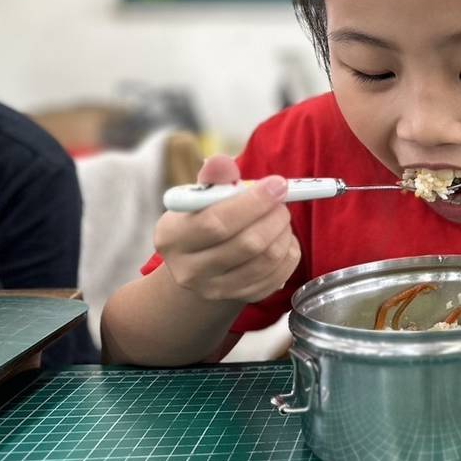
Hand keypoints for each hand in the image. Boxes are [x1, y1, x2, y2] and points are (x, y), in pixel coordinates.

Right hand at [154, 156, 300, 303]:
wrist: (201, 264)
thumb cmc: (203, 220)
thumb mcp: (200, 197)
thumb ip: (213, 179)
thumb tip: (221, 161)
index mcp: (172, 237)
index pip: (216, 222)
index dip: (253, 202)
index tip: (277, 184)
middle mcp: (189, 270)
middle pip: (247, 244)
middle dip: (274, 217)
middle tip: (282, 200)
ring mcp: (216, 290)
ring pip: (267, 260)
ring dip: (284, 233)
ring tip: (280, 218)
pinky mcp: (241, 298)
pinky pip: (278, 275)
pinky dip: (289, 253)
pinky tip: (283, 239)